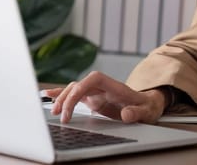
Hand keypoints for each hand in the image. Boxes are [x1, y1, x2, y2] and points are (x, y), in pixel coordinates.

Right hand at [44, 71, 165, 123]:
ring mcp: (96, 92)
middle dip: (67, 98)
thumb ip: (137, 112)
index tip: (71, 105)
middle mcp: (102, 86)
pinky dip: (61, 95)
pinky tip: (48, 96)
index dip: (79, 89)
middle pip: (79, 85)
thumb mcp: (147, 111)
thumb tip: (126, 114)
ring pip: (73, 90)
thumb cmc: (147, 107)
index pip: (92, 80)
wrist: (148, 106)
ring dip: (62, 99)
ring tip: (53, 112)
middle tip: (61, 116)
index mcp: (114, 85)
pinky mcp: (92, 99)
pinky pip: (74, 95)